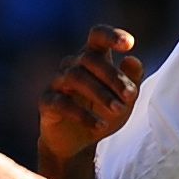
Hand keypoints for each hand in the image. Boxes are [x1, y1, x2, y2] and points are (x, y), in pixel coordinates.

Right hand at [41, 25, 141, 163]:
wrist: (78, 143)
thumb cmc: (103, 113)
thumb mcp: (125, 99)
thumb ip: (132, 79)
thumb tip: (132, 59)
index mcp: (92, 57)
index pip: (97, 36)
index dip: (111, 35)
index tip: (130, 45)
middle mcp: (72, 65)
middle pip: (89, 58)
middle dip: (113, 76)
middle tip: (129, 96)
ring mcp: (57, 82)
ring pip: (75, 77)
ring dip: (100, 94)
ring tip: (117, 110)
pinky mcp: (47, 103)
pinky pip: (61, 103)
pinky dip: (83, 115)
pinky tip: (100, 126)